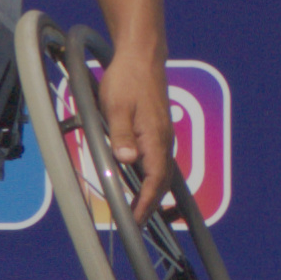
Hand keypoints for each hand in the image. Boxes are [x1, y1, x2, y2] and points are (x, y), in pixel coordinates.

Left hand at [91, 38, 179, 226]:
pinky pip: (158, 160)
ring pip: (161, 171)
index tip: (137, 220)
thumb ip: (121, 135)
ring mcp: (162, 136)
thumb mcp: (116, 107)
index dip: (146, 203)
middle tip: (138, 222)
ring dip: (152, 191)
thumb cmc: (127, 80)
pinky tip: (140, 179)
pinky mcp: (157, 130)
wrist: (141, 57)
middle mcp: (164, 141)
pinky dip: (151, 176)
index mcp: (156, 140)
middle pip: (162, 181)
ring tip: (139, 208)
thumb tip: (126, 160)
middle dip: (151, 204)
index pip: (155, 181)